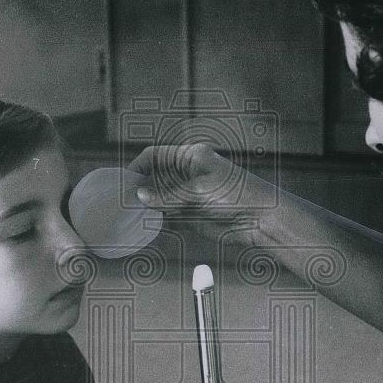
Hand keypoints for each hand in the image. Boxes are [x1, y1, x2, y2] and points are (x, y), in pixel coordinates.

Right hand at [128, 143, 276, 247]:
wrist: (260, 219)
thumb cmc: (237, 194)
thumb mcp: (198, 191)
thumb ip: (168, 195)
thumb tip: (140, 196)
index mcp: (190, 157)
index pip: (154, 156)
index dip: (137, 167)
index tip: (124, 182)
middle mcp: (186, 174)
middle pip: (153, 178)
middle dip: (139, 188)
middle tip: (122, 202)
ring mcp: (187, 195)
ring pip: (158, 198)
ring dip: (145, 206)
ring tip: (129, 215)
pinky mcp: (190, 215)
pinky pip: (167, 216)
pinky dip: (156, 220)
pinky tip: (145, 226)